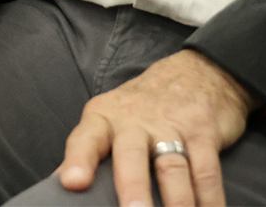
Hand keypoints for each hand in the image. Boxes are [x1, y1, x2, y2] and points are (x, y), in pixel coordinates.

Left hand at [56, 49, 256, 206]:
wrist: (198, 71)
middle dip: (132, 186)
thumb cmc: (143, 108)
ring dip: (175, 201)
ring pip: (172, 167)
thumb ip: (88, 152)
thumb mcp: (110, 119)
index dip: (78, 160)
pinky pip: (206, 171)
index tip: (73, 183)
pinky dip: (208, 199)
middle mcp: (135, 121)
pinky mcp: (203, 133)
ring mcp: (172, 126)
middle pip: (131, 155)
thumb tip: (57, 186)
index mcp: (104, 118)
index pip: (86, 139)